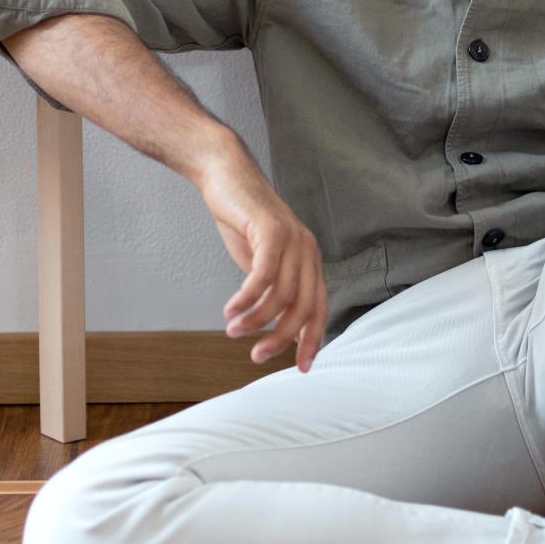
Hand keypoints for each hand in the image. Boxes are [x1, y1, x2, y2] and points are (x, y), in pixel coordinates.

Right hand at [197, 154, 327, 372]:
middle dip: (281, 339)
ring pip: (282, 295)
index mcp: (310, 260)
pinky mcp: (272, 230)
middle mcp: (309, 250)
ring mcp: (293, 239)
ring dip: (256, 321)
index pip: (319, 309)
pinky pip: (263, 276)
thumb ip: (271, 289)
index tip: (299, 368)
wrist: (225, 176)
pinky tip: (231, 310)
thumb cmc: (241, 220)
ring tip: (234, 331)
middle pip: (303, 308)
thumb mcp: (260, 261)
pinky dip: (247, 299)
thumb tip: (272, 327)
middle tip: (256, 356)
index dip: (311, 340)